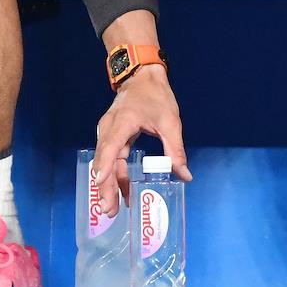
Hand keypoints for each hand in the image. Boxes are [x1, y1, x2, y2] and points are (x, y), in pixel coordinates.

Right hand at [92, 65, 191, 216]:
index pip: (111, 147)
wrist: (142, 76)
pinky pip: (111, 159)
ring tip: (113, 208)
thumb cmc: (155, 95)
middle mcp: (109, 129)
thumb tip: (185, 176)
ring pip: (106, 162)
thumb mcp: (170, 122)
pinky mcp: (112, 136)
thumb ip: (175, 150)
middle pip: (104, 161)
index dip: (106, 167)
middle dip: (105, 186)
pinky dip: (114, 175)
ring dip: (108, 184)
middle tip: (109, 210)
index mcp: (122, 122)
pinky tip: (121, 191)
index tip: (101, 184)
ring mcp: (108, 133)